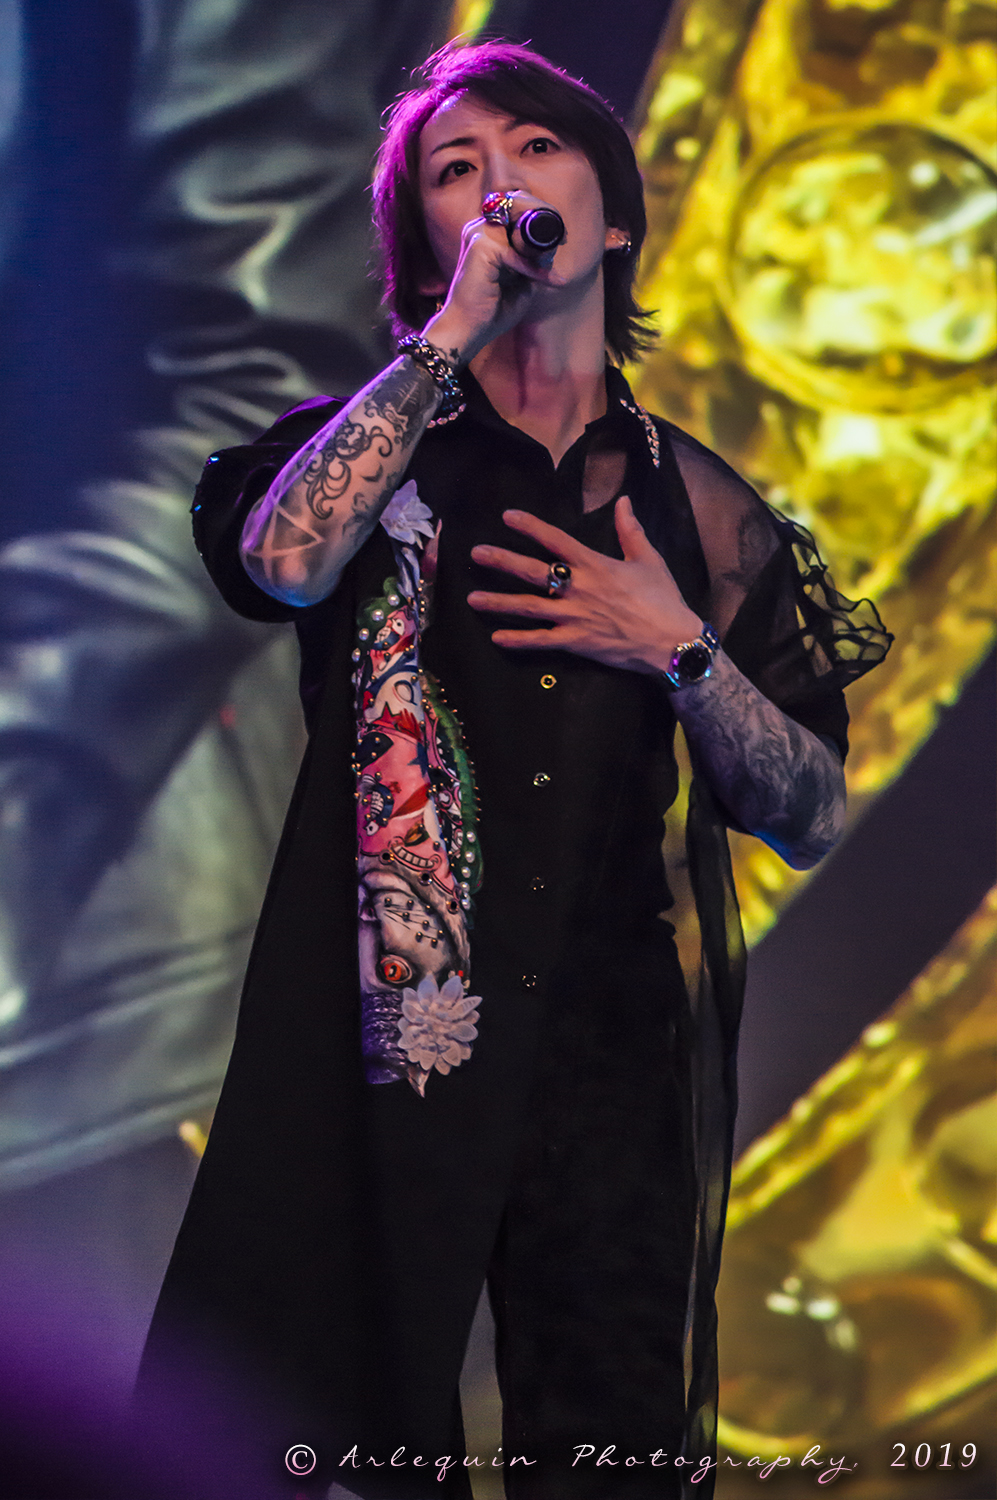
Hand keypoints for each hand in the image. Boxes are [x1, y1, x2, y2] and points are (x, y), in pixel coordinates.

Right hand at [421, 192, 566, 367]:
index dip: (541, 215)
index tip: (562, 236)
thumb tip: (553, 245)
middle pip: (518, 201)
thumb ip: (535, 261)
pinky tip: (542, 279)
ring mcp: (478, 232)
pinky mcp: (479, 246)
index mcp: (489, 232)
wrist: (469, 329)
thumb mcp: (523, 281)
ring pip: (517, 219)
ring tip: (548, 262)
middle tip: (562, 238)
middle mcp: (481, 227)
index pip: (517, 206)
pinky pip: (514, 252)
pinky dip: (530, 267)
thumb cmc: (492, 309)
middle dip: (543, 216)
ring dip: (537, 240)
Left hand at [466, 496, 704, 672]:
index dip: (530, 526)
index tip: (507, 517)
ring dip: (498, 602)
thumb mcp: (648, 559)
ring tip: (472, 599)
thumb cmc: (662, 599)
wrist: (671, 641)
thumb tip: (624, 500)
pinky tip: (496, 637)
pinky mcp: (575, 643)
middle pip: (532, 571)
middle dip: (501, 561)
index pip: (555, 540)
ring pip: (528, 607)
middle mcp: (578, 588)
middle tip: (475, 553)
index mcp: (594, 565)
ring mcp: (574, 617)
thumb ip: (630, 529)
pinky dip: (518, 640)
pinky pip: (541, 641)